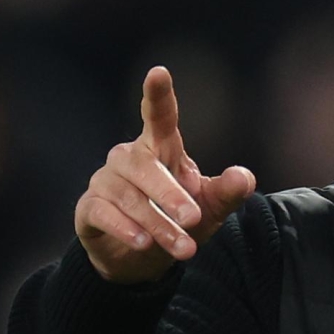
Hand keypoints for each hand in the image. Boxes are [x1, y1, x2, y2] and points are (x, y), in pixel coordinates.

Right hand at [75, 66, 256, 282]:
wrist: (142, 261)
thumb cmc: (179, 222)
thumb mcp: (210, 210)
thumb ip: (227, 193)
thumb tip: (245, 177)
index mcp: (160, 148)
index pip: (159, 117)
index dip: (158, 95)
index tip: (158, 72)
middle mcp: (129, 158)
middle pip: (145, 166)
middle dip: (170, 194)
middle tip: (193, 220)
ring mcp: (106, 181)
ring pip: (128, 195)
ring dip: (157, 223)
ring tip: (183, 248)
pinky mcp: (89, 208)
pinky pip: (103, 212)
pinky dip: (125, 228)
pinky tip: (143, 244)